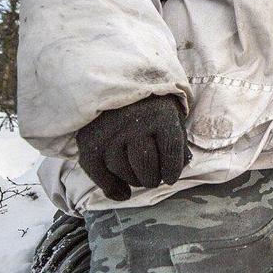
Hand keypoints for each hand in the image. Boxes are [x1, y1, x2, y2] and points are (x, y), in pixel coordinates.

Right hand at [76, 94, 191, 200]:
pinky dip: (110, 187)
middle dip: (152, 178)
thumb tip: (183, 165)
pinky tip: (123, 193)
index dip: (172, 171)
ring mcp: (110, 131)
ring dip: (133, 180)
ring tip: (139, 177)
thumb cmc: (150, 103)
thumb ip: (178, 140)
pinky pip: (98, 172)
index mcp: (161, 114)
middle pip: (145, 166)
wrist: (116, 79)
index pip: (171, 153)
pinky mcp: (89, 139)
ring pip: (122, 171)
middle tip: (153, 177)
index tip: (170, 178)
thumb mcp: (171, 114)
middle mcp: (134, 122)